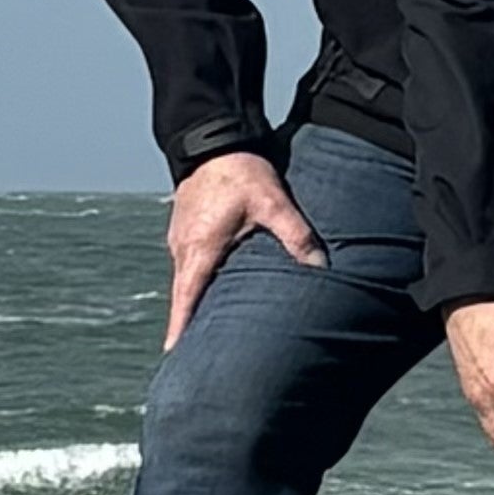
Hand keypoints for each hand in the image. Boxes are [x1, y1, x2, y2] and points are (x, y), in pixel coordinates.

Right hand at [163, 151, 322, 347]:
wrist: (213, 137)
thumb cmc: (240, 171)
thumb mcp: (272, 202)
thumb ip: (296, 235)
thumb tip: (320, 266)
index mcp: (200, 249)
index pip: (185, 300)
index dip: (180, 330)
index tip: (173, 356)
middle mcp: (183, 249)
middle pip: (182, 297)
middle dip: (186, 325)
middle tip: (192, 357)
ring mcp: (179, 239)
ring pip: (185, 280)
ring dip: (192, 303)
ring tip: (204, 331)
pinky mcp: (184, 229)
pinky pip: (188, 264)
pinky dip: (196, 281)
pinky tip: (212, 290)